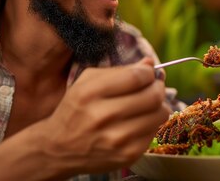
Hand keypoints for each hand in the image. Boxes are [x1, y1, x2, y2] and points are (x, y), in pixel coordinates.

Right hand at [36, 57, 171, 177]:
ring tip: (148, 104)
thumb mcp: (87, 83)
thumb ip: (119, 71)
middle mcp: (103, 116)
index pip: (137, 77)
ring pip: (160, 114)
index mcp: (91, 93)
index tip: (148, 73)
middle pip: (153, 96)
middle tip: (153, 86)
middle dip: (158, 87)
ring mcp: (117, 139)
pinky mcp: (127, 155)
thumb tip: (150, 63)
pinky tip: (139, 122)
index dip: (149, 72)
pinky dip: (151, 124)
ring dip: (159, 105)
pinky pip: (155, 132)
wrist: (59, 149)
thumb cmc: (76, 110)